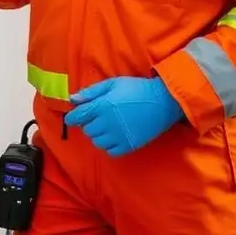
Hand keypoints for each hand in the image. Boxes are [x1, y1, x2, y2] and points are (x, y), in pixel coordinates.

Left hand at [65, 76, 182, 156]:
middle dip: (89, 123)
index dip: (72, 117)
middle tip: (99, 116)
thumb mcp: (113, 83)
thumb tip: (72, 99)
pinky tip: (115, 135)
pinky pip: (110, 151)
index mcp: (103, 106)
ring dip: (99, 134)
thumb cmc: (137, 89)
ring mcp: (118, 136)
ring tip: (108, 125)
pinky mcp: (128, 145)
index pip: (77, 117)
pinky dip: (109, 144)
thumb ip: (91, 92)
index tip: (73, 117)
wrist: (162, 102)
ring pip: (97, 141)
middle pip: (87, 130)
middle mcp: (108, 123)